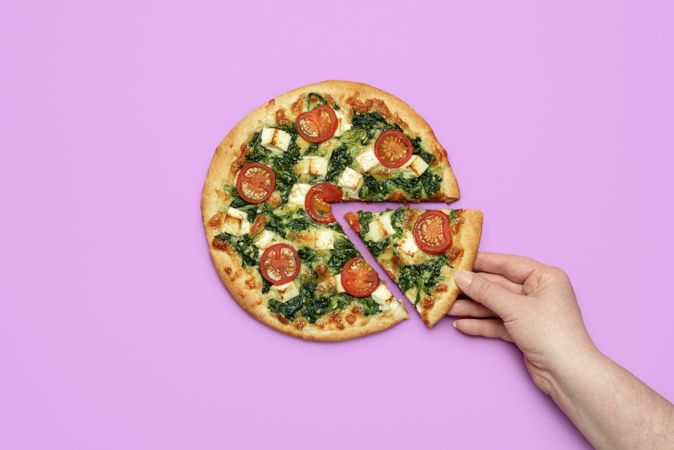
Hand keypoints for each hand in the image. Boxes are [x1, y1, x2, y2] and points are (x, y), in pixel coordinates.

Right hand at [450, 252, 596, 393]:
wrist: (567, 374)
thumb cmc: (550, 332)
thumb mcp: (514, 307)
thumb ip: (485, 291)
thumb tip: (460, 276)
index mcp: (544, 277)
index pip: (508, 264)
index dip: (482, 262)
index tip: (458, 260)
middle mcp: (538, 292)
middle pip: (498, 286)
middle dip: (473, 290)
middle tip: (447, 287)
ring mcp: (530, 313)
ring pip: (495, 306)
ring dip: (472, 308)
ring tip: (447, 309)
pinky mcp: (523, 332)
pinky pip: (498, 323)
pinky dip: (481, 324)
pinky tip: (462, 325)